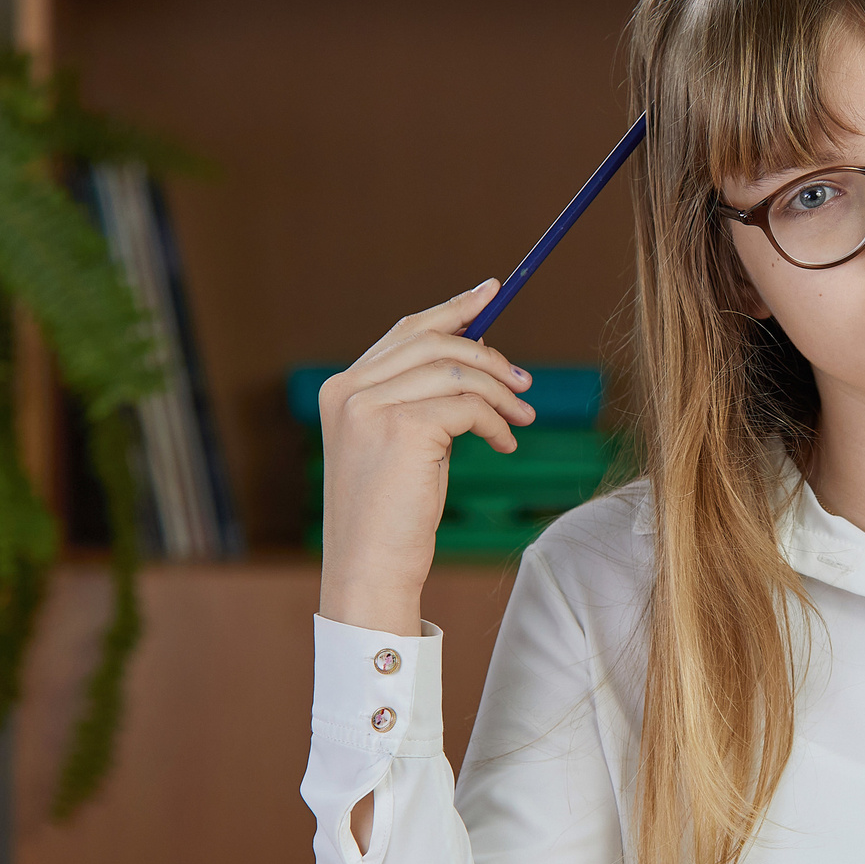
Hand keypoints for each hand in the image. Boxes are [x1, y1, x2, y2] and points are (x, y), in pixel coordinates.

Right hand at [316, 280, 533, 634]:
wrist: (369, 571)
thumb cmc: (388, 517)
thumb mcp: (396, 447)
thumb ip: (417, 400)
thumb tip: (478, 357)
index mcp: (340, 390)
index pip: (406, 332)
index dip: (453, 309)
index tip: (492, 292)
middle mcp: (349, 391)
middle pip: (434, 342)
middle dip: (488, 354)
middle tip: (524, 383)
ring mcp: (371, 408)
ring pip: (457, 372)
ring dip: (500, 394)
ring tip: (521, 422)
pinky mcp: (403, 429)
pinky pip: (468, 406)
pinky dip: (495, 422)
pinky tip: (504, 443)